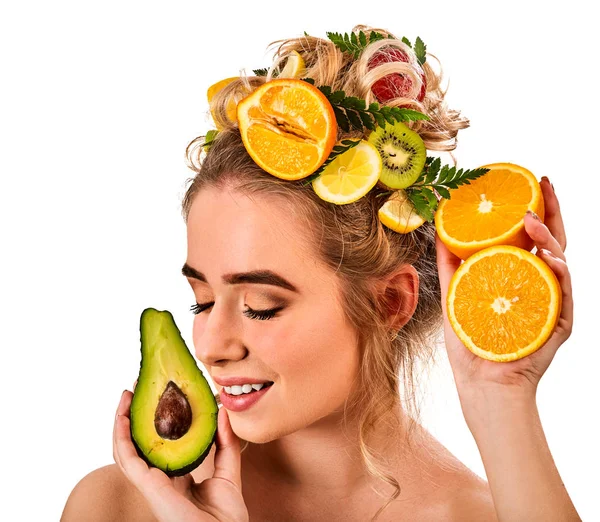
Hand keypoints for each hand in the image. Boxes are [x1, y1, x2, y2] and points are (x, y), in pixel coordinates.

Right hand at [113, 385, 248, 521]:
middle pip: (139, 444)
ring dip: (122, 421)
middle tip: (139, 388)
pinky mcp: (149, 486)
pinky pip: (128, 458)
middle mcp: (160, 479)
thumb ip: (226, 442)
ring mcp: (152, 483)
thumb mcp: (230, 472)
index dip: (155, 422)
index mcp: (176, 477)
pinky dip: (121, 436)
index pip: (159, 445)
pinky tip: (122, 416)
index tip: (160, 397)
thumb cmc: (226, 518)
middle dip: (135, 416)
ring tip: (126, 395)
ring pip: (126, 449)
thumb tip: (222, 411)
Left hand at [435, 176, 572, 397]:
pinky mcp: (559, 324)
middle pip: (552, 241)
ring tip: (532, 221)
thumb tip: (439, 232)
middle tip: (545, 184)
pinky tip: (549, 258)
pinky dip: (559, 273)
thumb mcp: (455, 296)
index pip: (529, 238)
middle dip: (552, 210)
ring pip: (560, 261)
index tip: (528, 183)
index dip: (533, 209)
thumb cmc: (470, 343)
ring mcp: (551, 303)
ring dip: (550, 237)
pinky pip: (565, 293)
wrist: (480, 383)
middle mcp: (538, 286)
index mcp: (517, 277)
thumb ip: (450, 266)